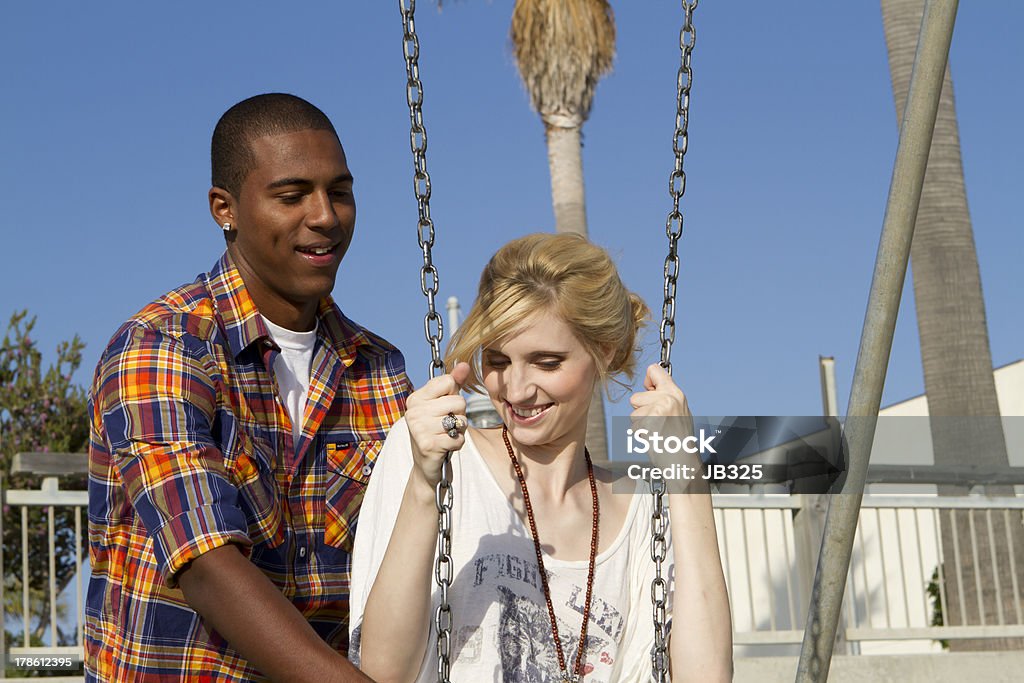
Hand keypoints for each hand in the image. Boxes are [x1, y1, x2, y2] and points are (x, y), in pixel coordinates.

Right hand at [404, 362, 470, 488]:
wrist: (426, 466)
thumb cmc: (436, 431)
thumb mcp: (443, 405)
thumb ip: (453, 384)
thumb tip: (464, 363)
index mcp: (416, 398)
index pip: (448, 381)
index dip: (454, 395)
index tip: (444, 407)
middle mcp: (414, 412)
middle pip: (458, 401)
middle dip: (459, 414)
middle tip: (445, 425)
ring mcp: (419, 429)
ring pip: (460, 420)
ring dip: (459, 430)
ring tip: (445, 436)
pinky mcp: (428, 445)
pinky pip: (459, 438)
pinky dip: (457, 444)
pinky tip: (445, 447)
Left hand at [629, 364, 698, 482]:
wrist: (683, 461)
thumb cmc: (680, 439)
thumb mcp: (679, 410)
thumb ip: (665, 396)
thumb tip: (650, 383)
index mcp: (676, 393)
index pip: (654, 370)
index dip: (648, 381)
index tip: (649, 390)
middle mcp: (668, 398)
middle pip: (636, 397)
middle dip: (641, 411)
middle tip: (657, 422)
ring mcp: (658, 410)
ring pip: (633, 413)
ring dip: (640, 424)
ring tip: (657, 432)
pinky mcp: (649, 423)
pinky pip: (634, 426)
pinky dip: (640, 434)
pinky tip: (654, 438)